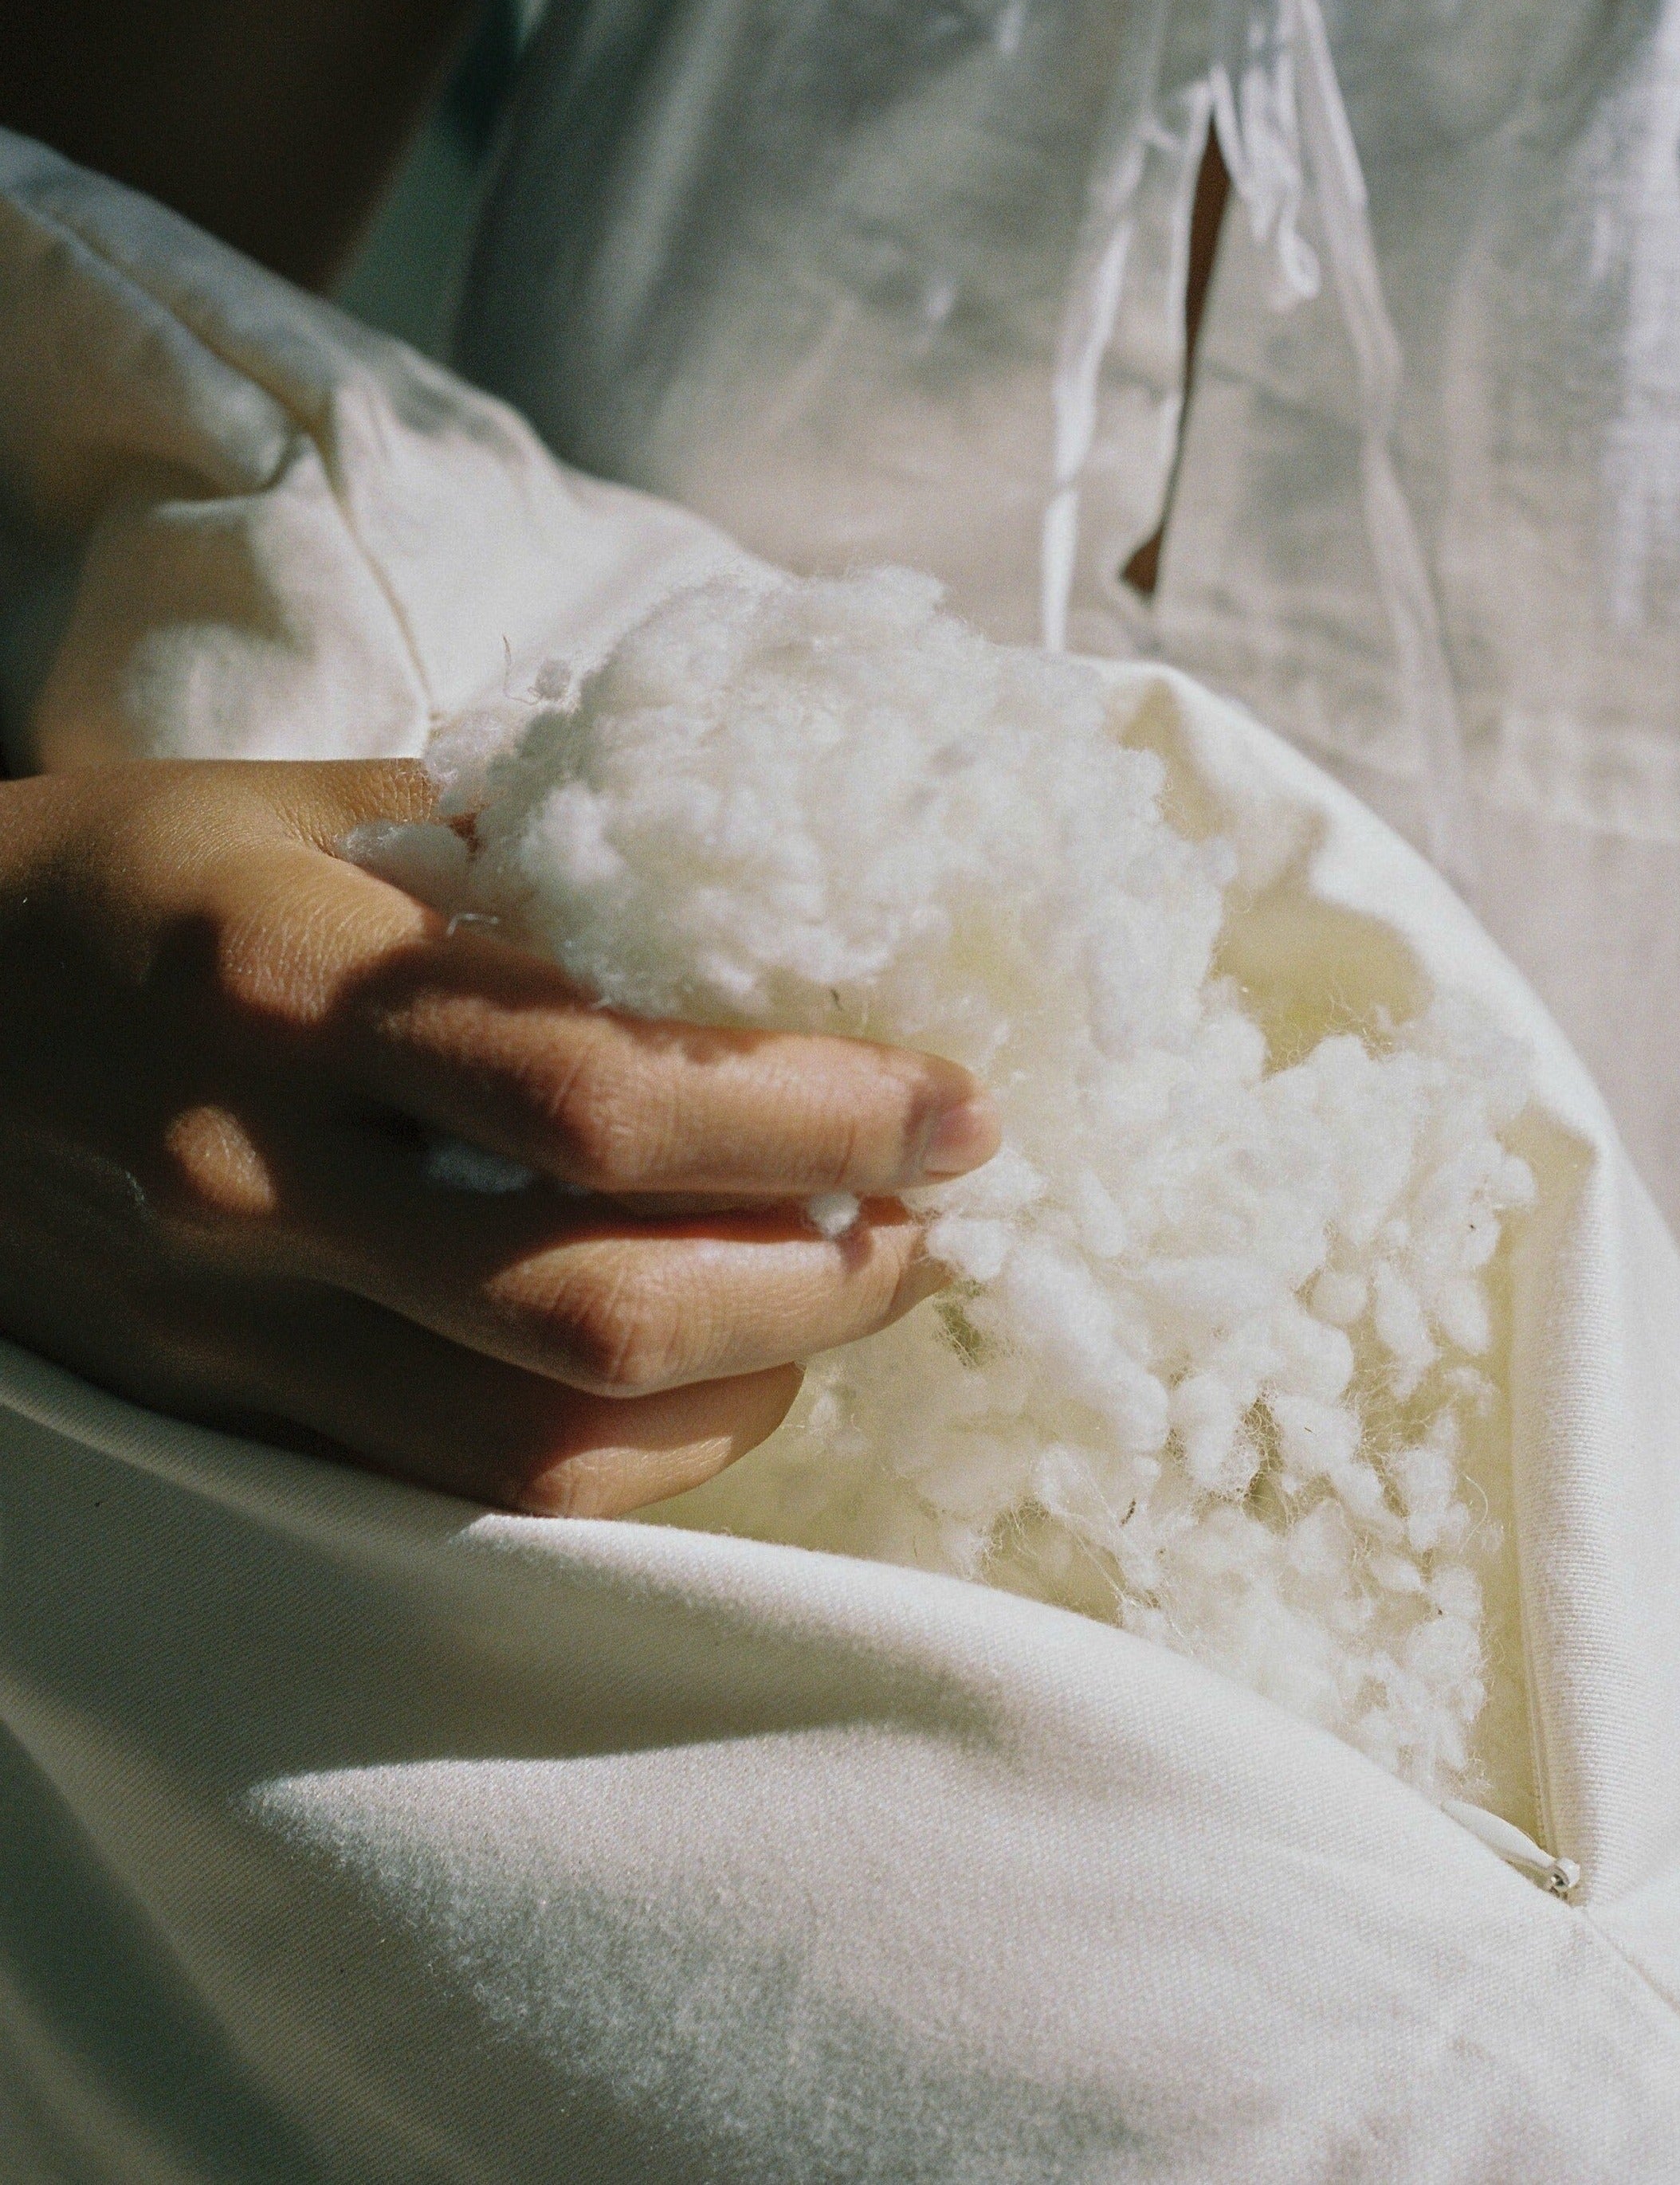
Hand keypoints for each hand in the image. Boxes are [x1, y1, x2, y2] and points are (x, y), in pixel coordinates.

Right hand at [0, 760, 997, 1514]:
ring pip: (546, 1438)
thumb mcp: (296, 805)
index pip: (604, 1089)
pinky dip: (630, 1455)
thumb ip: (511, 855)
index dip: (813, 1113)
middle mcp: (264, 1181)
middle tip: (934, 1220)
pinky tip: (714, 1381)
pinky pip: (464, 1487)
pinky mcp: (226, 1412)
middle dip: (824, 1277)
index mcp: (291, 988)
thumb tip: (729, 911)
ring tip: (850, 1296)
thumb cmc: (108, 881)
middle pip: (603, 1302)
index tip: (958, 1108)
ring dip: (753, 1384)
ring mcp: (236, 1327)